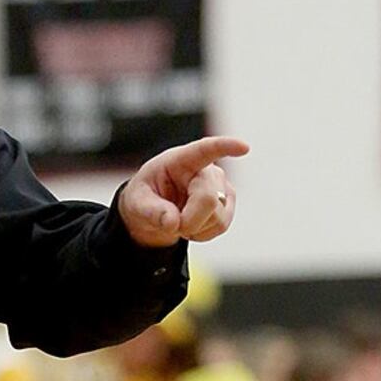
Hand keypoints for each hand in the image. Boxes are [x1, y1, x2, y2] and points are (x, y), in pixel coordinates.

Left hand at [118, 135, 248, 247]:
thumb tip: (173, 222)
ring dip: (195, 227)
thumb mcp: (136, 203)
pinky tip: (192, 224)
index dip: (225, 147)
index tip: (244, 147)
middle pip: (208, 199)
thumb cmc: (146, 197)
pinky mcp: (228, 204)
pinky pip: (221, 226)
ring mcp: (221, 186)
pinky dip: (203, 233)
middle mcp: (207, 170)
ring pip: (217, 217)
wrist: (155, 210)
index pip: (206, 150)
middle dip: (189, 220)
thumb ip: (151, 211)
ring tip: (181, 219)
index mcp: (182, 160)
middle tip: (172, 224)